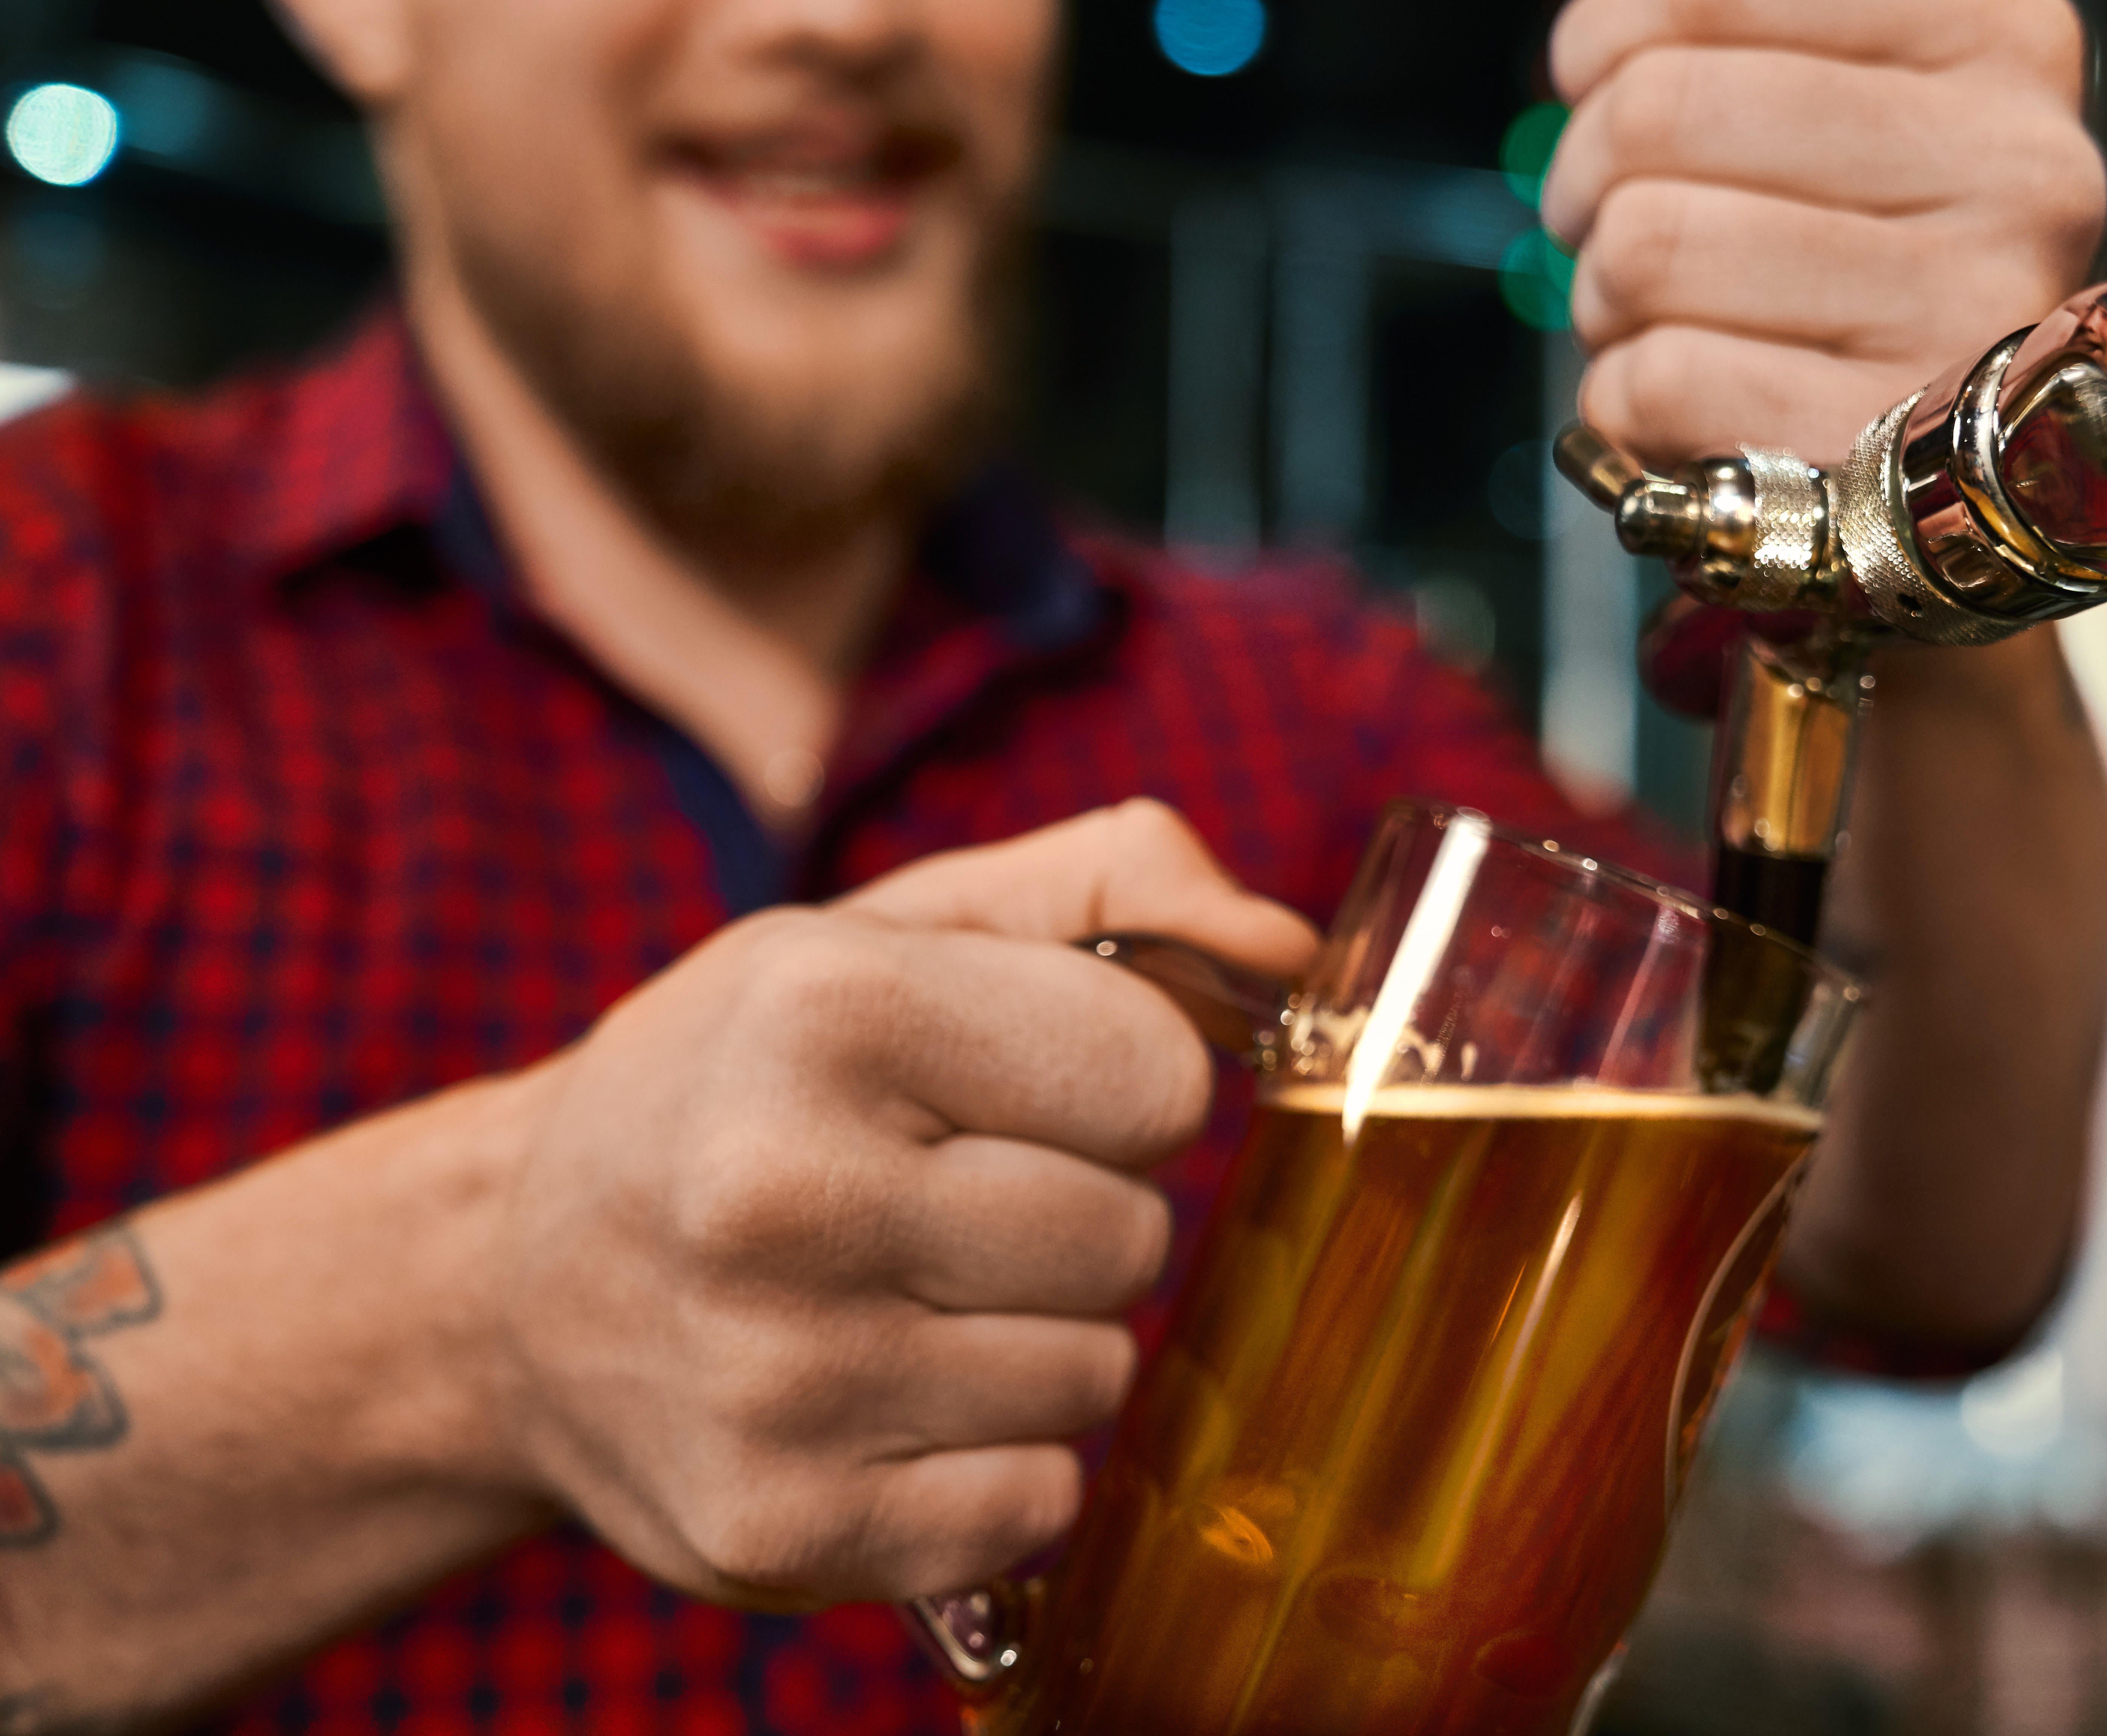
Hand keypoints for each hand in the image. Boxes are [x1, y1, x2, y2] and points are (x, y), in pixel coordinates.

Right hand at [482, 800, 1314, 1606]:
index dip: (1119, 1085)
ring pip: (1097, 1374)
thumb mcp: (903, 930)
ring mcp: (776, 1379)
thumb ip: (1119, 887)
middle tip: (950, 1202)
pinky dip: (998, 1460)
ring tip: (908, 1298)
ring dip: (1041, 1339)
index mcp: (824, 1011)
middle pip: (1133, 1235)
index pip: (1160, 1075)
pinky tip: (891, 1401)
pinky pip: (1038, 1501)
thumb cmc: (750, 1081)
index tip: (1018, 1092)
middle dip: (1080, 1215)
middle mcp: (781, 1195)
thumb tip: (1291, 952)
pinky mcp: (784, 1525)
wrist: (509, 1281)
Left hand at [1543, 0, 2106, 465]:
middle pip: (1663, 107)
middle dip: (1586, 168)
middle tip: (1605, 213)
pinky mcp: (1885, 464)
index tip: (1589, 71)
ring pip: (1650, 248)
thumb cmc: (1853, 240)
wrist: (1931, 468)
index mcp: (2006, 41)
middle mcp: (2021, 174)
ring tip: (1658, 308)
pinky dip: (1628, 397)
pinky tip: (1693, 396)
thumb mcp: (1823, 66)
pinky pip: (1655, 382)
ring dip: (1605, 290)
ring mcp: (1966, 325)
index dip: (1603, 21)